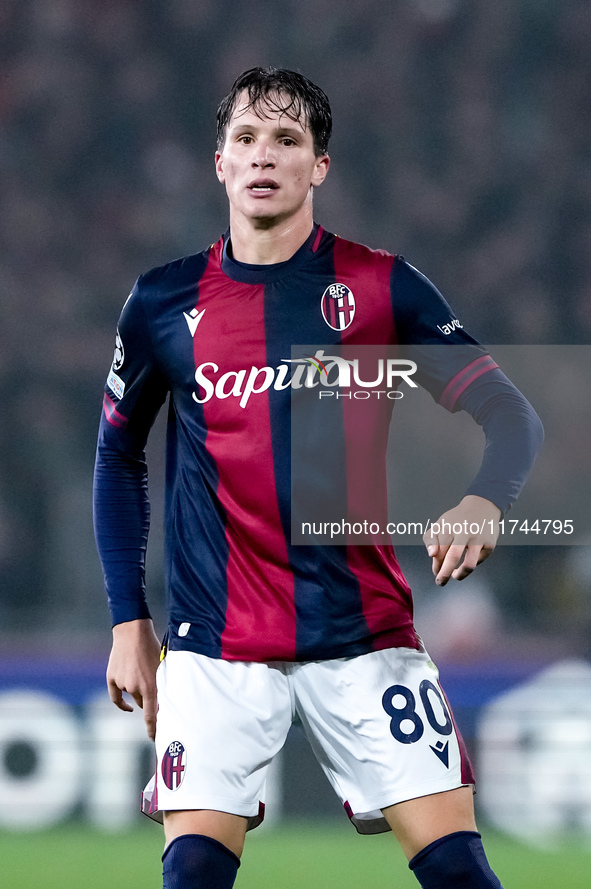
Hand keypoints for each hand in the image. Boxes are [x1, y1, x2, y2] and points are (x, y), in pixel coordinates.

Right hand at [106, 618, 161, 739]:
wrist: (133, 632)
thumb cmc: (152, 647)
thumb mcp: (162, 667)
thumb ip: (162, 685)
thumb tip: (163, 704)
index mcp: (151, 686)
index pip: (151, 716)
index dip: (153, 729)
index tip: (155, 738)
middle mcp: (135, 688)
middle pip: (143, 703)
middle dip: (149, 702)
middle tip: (154, 694)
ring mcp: (122, 684)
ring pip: (132, 696)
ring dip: (138, 692)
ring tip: (142, 674)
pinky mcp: (112, 678)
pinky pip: (116, 697)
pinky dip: (122, 703)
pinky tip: (127, 706)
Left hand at [423, 495, 500, 586]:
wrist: (482, 506)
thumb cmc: (456, 519)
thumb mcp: (440, 524)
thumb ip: (430, 538)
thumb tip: (432, 554)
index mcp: (449, 527)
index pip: (439, 551)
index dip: (436, 565)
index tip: (436, 572)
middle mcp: (464, 532)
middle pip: (453, 557)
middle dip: (444, 573)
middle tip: (440, 582)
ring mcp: (479, 539)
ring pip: (469, 564)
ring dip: (460, 574)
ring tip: (455, 575)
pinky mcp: (490, 544)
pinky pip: (479, 561)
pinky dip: (472, 563)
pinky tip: (468, 559)